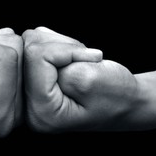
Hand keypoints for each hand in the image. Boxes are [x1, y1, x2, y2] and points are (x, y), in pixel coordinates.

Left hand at [24, 26, 140, 132]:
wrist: (127, 103)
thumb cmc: (116, 96)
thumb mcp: (90, 78)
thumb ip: (54, 59)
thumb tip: (29, 44)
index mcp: (41, 112)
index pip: (36, 57)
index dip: (65, 49)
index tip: (90, 60)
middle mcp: (28, 106)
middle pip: (29, 48)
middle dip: (61, 47)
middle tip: (85, 62)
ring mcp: (29, 92)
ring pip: (32, 42)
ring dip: (61, 45)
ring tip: (80, 63)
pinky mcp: (33, 80)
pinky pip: (36, 44)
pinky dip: (58, 46)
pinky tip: (72, 60)